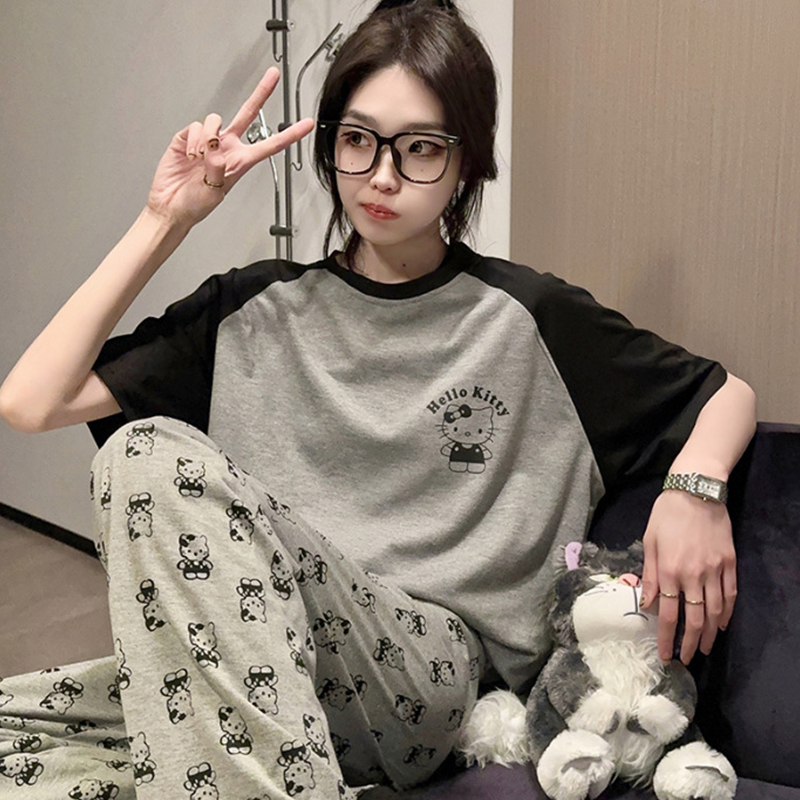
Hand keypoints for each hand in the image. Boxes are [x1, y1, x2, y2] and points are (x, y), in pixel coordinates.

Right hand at [146, 67, 314, 227]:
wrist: (171, 206)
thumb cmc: (195, 205)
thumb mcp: (213, 193)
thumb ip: (217, 171)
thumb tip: (216, 151)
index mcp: (241, 162)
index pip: (270, 145)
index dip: (290, 135)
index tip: (306, 124)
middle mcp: (227, 147)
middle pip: (248, 114)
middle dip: (261, 93)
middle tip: (273, 76)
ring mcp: (208, 141)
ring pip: (215, 120)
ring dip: (207, 137)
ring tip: (199, 158)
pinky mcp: (188, 138)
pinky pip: (196, 126)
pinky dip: (193, 139)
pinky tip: (190, 155)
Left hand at [640, 489, 736, 663]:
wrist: (696, 492)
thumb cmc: (666, 515)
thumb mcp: (649, 542)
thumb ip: (649, 575)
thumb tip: (646, 604)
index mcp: (669, 571)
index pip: (668, 615)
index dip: (667, 639)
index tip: (665, 655)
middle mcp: (694, 575)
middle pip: (695, 620)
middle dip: (691, 644)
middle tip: (688, 659)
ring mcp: (715, 571)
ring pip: (715, 612)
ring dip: (710, 634)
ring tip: (705, 647)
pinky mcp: (730, 564)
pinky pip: (730, 595)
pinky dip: (727, 613)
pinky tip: (722, 624)